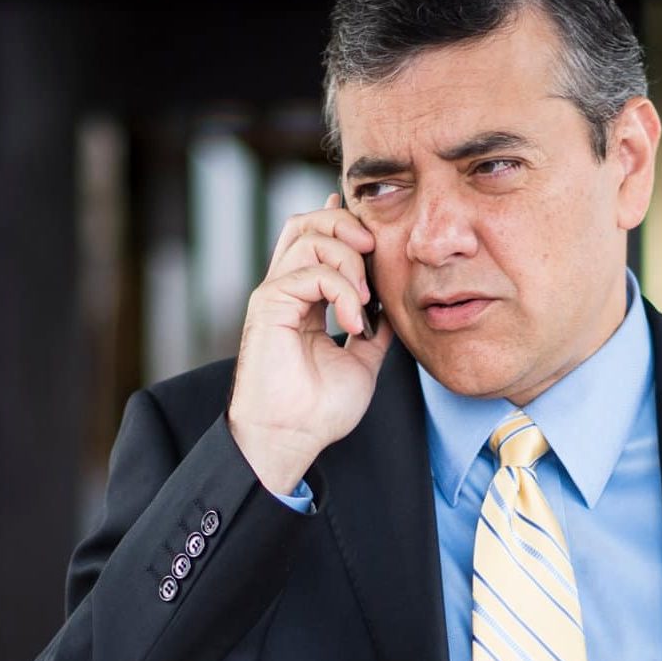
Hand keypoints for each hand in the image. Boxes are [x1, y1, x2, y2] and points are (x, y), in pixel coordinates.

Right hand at [227, 193, 393, 495]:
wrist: (294, 437)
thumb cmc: (320, 408)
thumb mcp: (362, 360)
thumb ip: (376, 329)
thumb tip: (393, 307)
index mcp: (304, 299)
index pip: (317, 241)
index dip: (342, 223)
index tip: (372, 227)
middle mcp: (286, 290)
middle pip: (306, 224)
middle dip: (345, 223)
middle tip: (374, 249)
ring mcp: (275, 294)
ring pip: (307, 237)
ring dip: (348, 259)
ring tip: (365, 299)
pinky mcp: (268, 304)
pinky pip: (309, 273)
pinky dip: (341, 291)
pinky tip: (353, 322)